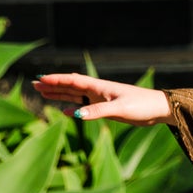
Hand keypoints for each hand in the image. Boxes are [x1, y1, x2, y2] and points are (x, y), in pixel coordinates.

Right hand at [33, 72, 172, 124]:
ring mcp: (102, 100)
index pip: (73, 80)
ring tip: (44, 93)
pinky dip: (75, 109)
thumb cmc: (142, 105)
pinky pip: (86, 108)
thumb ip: (98, 111)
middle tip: (34, 85)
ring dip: (60, 94)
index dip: (56, 80)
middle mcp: (98, 91)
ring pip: (76, 96)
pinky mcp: (107, 109)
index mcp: (99, 87)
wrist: (158, 109)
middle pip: (70, 86)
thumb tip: (77, 114)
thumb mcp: (119, 108)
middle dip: (53, 85)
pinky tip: (67, 111)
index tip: (40, 78)